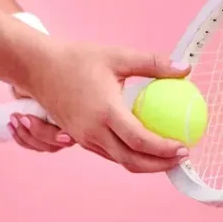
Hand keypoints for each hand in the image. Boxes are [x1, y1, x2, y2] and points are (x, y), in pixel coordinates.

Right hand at [20, 41, 190, 172]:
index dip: (164, 149)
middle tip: (181, 158)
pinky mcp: (79, 138)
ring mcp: (84, 138)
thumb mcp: (117, 55)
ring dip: (145, 164)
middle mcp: (93, 131)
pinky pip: (108, 154)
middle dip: (160, 166)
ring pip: (119, 161)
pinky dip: (129, 156)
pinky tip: (142, 146)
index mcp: (105, 112)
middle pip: (131, 161)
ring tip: (167, 155)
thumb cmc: (76, 59)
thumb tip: (185, 69)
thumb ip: (152, 63)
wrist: (37, 68)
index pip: (140, 141)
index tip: (184, 146)